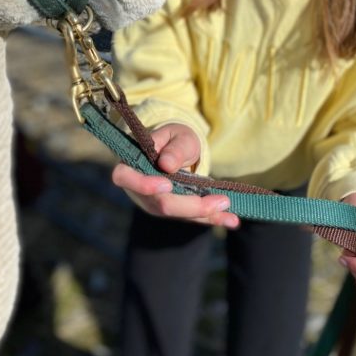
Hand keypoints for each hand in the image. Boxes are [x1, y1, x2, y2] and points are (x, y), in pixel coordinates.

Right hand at [111, 123, 239, 227]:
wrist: (177, 148)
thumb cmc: (172, 138)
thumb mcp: (176, 135)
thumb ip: (173, 147)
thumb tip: (166, 164)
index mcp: (131, 165)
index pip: (124, 177)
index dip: (143, 184)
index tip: (166, 184)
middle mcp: (140, 190)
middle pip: (160, 204)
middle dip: (191, 205)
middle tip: (222, 200)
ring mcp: (155, 203)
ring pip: (178, 215)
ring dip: (206, 215)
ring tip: (231, 213)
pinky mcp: (173, 211)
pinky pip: (191, 218)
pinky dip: (212, 219)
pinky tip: (231, 220)